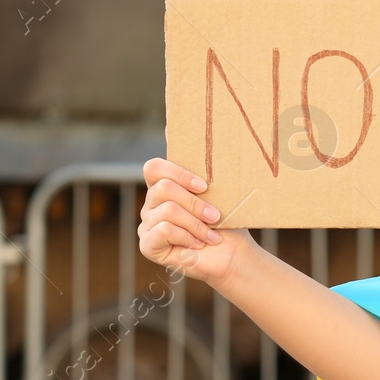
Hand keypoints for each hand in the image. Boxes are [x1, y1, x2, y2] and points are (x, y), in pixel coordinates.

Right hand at [139, 158, 256, 286]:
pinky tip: (197, 244)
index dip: (177, 172)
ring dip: (196, 223)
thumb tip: (172, 125)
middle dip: (195, 203)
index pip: (154, 168)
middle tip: (215, 215)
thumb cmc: (226, 222)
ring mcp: (147, 225)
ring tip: (211, 233)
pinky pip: (163, 230)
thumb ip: (198, 163)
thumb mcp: (216, 190)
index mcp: (165, 187)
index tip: (204, 186)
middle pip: (164, 188)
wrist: (232, 254)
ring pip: (168, 210)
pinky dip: (186, 237)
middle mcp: (151, 204)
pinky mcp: (147, 245)